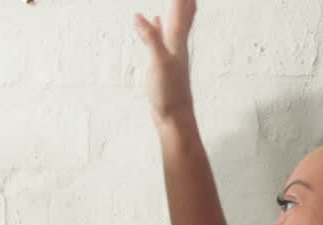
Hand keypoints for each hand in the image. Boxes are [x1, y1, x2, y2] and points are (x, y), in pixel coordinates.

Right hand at [134, 0, 196, 126]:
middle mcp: (176, 45)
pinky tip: (156, 22)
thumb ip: (151, 38)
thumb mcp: (159, 62)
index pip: (180, 12)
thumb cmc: (170, 92)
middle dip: (184, 2)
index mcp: (176, 42)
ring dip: (175, 9)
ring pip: (174, 24)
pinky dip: (159, 27)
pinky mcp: (163, 61)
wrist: (174, 116)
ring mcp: (170, 53)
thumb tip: (138, 16)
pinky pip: (163, 37)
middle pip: (183, 15)